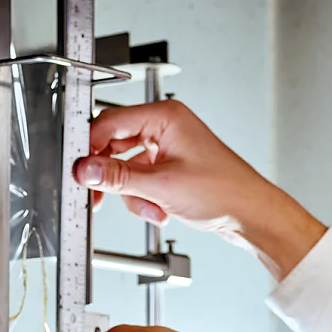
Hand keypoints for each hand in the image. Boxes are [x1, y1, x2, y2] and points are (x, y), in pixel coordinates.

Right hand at [74, 101, 326, 278]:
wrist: (251, 215)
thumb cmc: (224, 191)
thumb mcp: (162, 185)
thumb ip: (118, 177)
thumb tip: (86, 170)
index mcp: (165, 117)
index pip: (110, 122)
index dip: (90, 148)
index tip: (80, 171)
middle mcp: (166, 127)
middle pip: (115, 146)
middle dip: (112, 177)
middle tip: (99, 196)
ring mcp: (168, 148)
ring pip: (127, 168)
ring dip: (133, 194)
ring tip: (152, 209)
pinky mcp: (171, 168)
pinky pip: (141, 180)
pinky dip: (145, 199)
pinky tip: (160, 211)